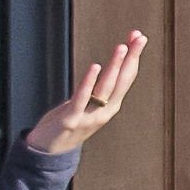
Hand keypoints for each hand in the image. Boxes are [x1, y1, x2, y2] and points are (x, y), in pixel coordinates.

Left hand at [25, 29, 148, 158]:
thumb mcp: (88, 105)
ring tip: (122, 47)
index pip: (127, 78)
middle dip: (132, 58)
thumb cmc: (68, 123)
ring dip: (115, 66)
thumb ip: (97, 90)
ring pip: (106, 88)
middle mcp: (104, 112)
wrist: (49, 152)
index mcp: (110, 107)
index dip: (134, 57)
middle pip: (122, 81)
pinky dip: (89, 82)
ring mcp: (89, 117)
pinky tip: (95, 66)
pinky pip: (82, 98)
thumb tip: (107, 69)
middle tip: (140, 38)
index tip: (139, 37)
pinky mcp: (71, 119)